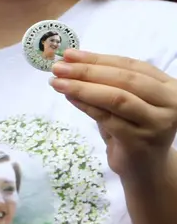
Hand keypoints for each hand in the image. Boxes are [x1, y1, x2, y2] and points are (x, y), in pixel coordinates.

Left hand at [51, 49, 176, 177]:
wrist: (145, 169)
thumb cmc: (133, 129)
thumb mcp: (127, 101)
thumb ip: (108, 82)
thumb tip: (71, 61)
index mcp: (170, 87)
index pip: (132, 65)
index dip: (99, 58)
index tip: (70, 54)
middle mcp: (171, 103)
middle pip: (125, 79)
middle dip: (88, 71)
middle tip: (58, 67)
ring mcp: (157, 123)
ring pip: (116, 98)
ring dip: (83, 87)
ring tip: (57, 82)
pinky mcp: (140, 141)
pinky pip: (107, 118)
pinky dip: (85, 105)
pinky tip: (69, 98)